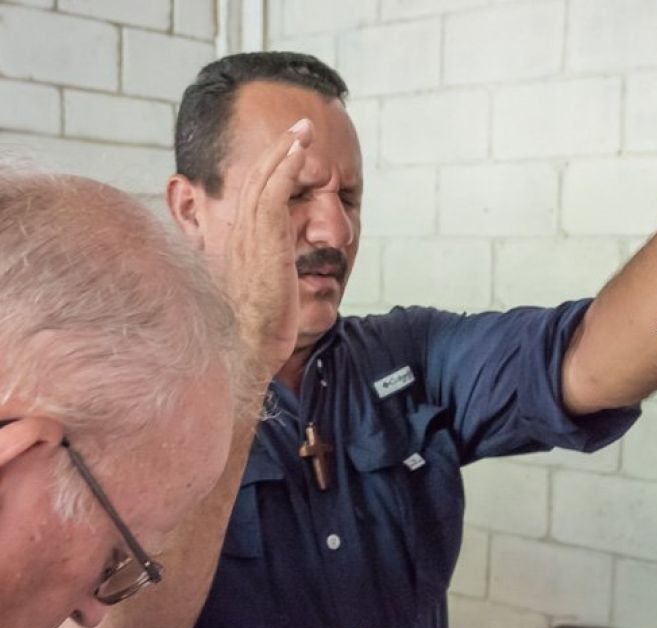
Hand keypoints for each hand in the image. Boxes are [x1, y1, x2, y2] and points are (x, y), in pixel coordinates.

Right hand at [223, 118, 312, 377]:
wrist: (244, 349)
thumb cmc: (253, 332)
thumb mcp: (259, 297)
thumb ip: (265, 278)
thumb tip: (280, 279)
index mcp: (235, 244)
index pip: (250, 197)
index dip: (268, 171)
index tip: (286, 153)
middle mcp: (237, 235)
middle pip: (255, 180)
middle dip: (277, 150)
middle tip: (298, 130)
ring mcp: (248, 237)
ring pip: (264, 181)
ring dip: (284, 151)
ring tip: (302, 131)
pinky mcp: (263, 243)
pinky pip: (274, 196)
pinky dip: (286, 169)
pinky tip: (300, 153)